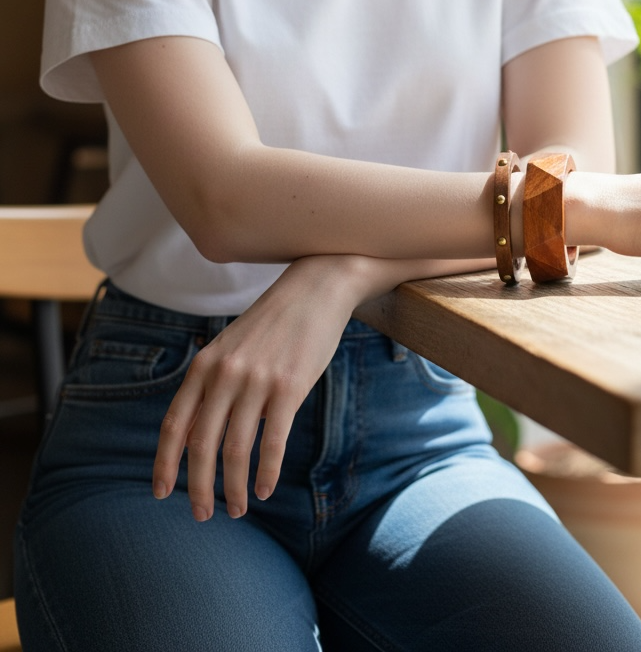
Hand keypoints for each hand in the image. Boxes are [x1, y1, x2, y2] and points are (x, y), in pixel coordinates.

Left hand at [152, 254, 363, 521]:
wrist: (315, 288)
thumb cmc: (271, 324)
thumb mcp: (229, 349)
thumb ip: (208, 389)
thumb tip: (189, 441)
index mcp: (204, 365)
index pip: (174, 426)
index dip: (164, 465)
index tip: (162, 495)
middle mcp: (224, 374)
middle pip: (201, 446)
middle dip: (199, 488)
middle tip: (202, 516)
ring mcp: (256, 381)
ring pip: (236, 450)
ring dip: (235, 488)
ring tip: (238, 510)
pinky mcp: (289, 388)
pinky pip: (273, 443)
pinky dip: (267, 473)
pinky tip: (266, 490)